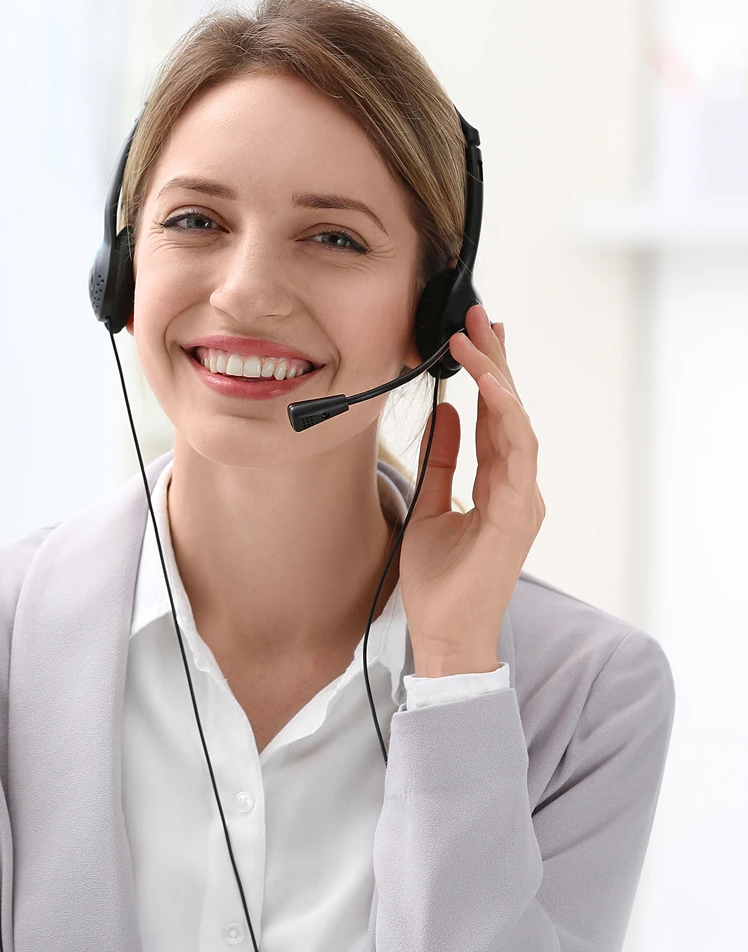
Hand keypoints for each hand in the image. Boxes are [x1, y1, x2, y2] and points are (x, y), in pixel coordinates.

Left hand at [399, 304, 544, 677]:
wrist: (444, 636)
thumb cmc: (440, 583)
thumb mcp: (430, 508)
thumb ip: (442, 462)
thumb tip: (445, 416)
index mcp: (498, 487)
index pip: (495, 419)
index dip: (487, 375)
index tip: (473, 334)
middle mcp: (517, 489)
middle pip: (509, 412)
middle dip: (496, 360)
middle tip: (479, 315)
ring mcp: (521, 501)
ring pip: (516, 425)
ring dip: (498, 377)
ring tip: (478, 337)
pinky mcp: (516, 516)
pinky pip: (514, 456)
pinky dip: (504, 417)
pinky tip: (488, 387)